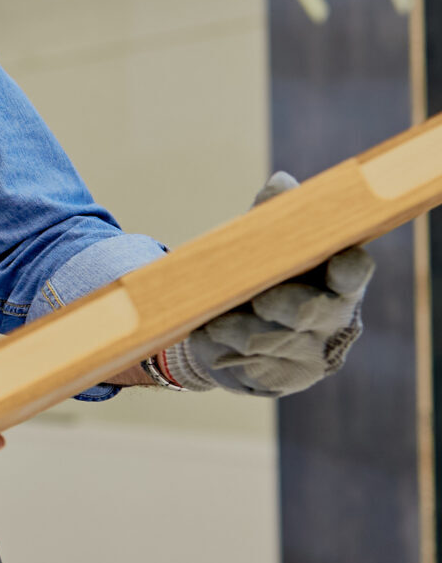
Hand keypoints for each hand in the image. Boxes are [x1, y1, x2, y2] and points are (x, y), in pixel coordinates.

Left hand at [158, 172, 372, 395]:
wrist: (246, 338)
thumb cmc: (267, 277)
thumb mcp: (271, 245)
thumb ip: (275, 217)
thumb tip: (281, 184)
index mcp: (338, 281)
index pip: (354, 273)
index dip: (349, 268)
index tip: (342, 260)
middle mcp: (331, 320)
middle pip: (311, 310)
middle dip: (283, 302)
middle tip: (262, 297)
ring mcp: (306, 353)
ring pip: (267, 338)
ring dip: (235, 323)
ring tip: (214, 318)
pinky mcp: (277, 378)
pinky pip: (242, 361)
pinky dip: (217, 344)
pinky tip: (207, 334)